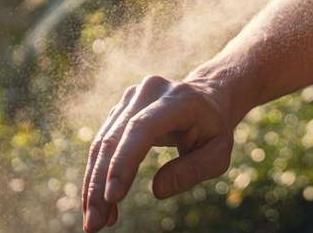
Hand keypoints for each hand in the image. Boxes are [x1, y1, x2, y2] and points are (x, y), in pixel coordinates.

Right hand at [82, 75, 234, 231]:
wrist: (208, 98)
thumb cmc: (214, 128)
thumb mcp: (218, 152)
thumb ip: (193, 170)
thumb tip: (157, 191)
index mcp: (178, 99)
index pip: (142, 128)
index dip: (124, 161)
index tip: (113, 197)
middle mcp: (149, 92)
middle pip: (114, 139)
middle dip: (100, 184)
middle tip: (95, 224)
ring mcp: (131, 98)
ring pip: (102, 143)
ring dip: (94, 185)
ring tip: (96, 221)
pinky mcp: (120, 110)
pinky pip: (103, 144)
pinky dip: (100, 176)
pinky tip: (103, 203)